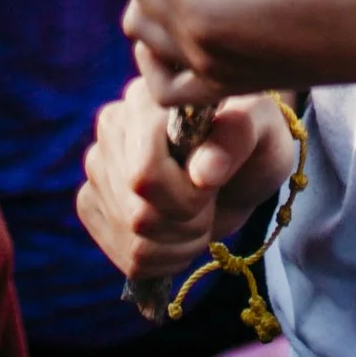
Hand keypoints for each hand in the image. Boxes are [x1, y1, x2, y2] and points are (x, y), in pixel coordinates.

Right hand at [76, 71, 292, 283]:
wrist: (238, 170)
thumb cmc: (252, 141)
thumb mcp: (263, 128)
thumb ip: (237, 136)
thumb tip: (204, 171)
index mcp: (146, 98)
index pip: (145, 175)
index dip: (186, 199)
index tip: (213, 187)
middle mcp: (112, 126)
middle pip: (138, 214)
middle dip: (187, 224)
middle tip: (209, 204)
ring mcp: (97, 166)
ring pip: (132, 238)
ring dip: (178, 243)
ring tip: (197, 217)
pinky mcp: (92, 202)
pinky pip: (124, 255)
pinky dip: (162, 258)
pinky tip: (177, 233)